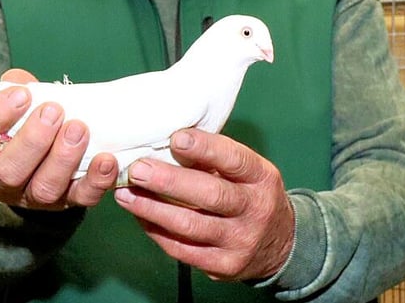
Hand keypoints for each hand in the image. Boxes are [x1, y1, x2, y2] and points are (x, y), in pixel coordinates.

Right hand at [0, 68, 118, 209]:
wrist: (41, 165)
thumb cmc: (24, 127)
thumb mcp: (14, 107)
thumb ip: (14, 90)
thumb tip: (19, 79)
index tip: (21, 94)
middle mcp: (4, 182)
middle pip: (9, 171)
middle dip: (33, 140)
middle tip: (53, 111)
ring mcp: (36, 196)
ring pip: (45, 188)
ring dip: (64, 158)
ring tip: (79, 128)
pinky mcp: (69, 202)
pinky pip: (82, 197)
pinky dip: (96, 180)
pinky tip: (106, 158)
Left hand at [113, 128, 294, 281]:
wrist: (278, 243)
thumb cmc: (250, 195)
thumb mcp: (246, 172)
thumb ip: (215, 158)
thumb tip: (167, 140)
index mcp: (262, 178)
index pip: (235, 160)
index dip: (205, 148)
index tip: (176, 138)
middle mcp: (255, 210)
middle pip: (211, 195)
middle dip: (169, 181)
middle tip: (138, 170)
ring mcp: (240, 241)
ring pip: (191, 226)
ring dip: (152, 209)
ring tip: (126, 194)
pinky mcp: (223, 266)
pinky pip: (183, 249)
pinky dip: (156, 231)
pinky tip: (140, 216)